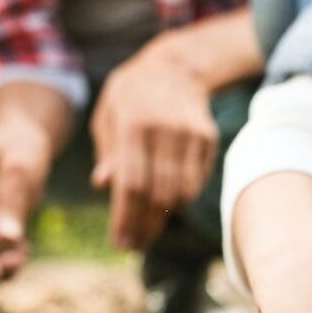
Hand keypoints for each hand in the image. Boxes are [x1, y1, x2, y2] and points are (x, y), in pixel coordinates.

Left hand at [91, 44, 218, 251]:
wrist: (174, 67)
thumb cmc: (129, 97)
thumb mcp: (106, 118)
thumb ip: (107, 152)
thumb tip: (104, 185)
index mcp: (133, 125)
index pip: (131, 183)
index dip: (126, 218)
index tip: (120, 242)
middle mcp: (164, 131)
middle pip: (157, 195)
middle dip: (145, 227)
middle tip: (133, 245)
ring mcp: (190, 135)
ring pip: (180, 193)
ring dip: (162, 219)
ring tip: (147, 231)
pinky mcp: (207, 139)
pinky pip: (195, 182)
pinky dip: (180, 201)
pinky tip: (165, 208)